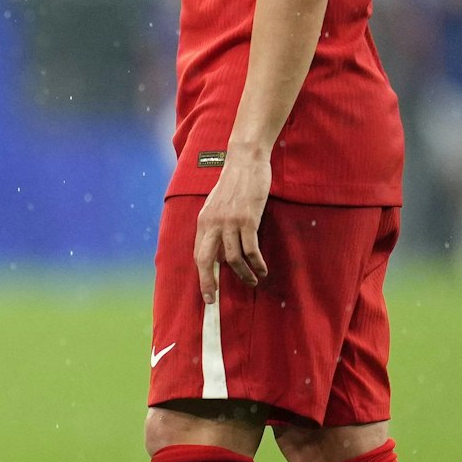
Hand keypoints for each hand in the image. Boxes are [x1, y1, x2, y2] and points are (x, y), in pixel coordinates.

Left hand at [194, 149, 270, 303]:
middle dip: (208, 282)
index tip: (207, 293)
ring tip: (253, 281)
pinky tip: (263, 269)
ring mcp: (230, 221)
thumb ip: (215, 227)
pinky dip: (257, 263)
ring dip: (243, 273)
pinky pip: (251, 249)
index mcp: (203, 221)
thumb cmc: (234, 184)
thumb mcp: (217, 205)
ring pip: (233, 257)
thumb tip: (220, 252)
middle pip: (205, 260)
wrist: (245, 161)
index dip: (202, 276)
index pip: (198, 254)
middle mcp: (212, 223)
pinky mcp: (248, 219)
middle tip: (214, 300)